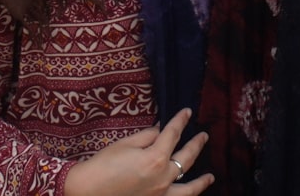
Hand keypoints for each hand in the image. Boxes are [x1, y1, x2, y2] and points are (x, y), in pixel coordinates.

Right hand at [63, 108, 213, 195]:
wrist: (88, 191)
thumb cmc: (103, 164)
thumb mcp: (125, 143)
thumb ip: (148, 136)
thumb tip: (161, 132)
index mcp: (156, 158)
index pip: (173, 134)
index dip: (180, 121)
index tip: (187, 112)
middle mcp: (163, 178)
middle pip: (186, 159)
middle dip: (196, 145)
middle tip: (203, 136)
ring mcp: (160, 195)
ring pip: (188, 189)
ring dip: (201, 182)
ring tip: (211, 176)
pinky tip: (189, 194)